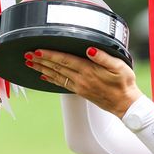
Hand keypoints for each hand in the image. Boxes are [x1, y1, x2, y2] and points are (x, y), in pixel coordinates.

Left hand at [25, 47, 142, 118]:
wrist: (125, 104)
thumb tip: (90, 49)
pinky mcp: (80, 92)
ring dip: (42, 69)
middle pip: (56, 68)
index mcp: (89, 71)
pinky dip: (51, 79)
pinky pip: (61, 84)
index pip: (65, 60)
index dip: (50, 55)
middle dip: (41, 61)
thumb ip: (103, 57)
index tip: (37, 50)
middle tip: (27, 55)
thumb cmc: (124, 84)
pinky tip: (44, 77)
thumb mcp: (119, 66)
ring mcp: (79, 86)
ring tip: (30, 64)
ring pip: (56, 76)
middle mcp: (81, 79)